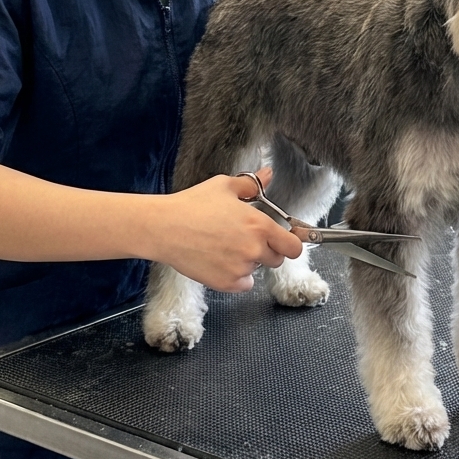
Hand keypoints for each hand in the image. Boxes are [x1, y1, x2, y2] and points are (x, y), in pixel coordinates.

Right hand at [149, 168, 303, 292]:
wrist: (164, 228)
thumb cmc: (192, 205)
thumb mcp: (224, 186)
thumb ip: (252, 184)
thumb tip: (268, 174)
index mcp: (259, 225)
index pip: (294, 246)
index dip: (290, 243)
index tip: (284, 240)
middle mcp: (254, 249)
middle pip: (277, 259)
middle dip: (267, 250)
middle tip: (245, 239)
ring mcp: (240, 268)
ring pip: (256, 270)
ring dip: (248, 262)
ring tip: (225, 246)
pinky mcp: (226, 283)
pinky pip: (243, 284)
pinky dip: (236, 276)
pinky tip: (220, 260)